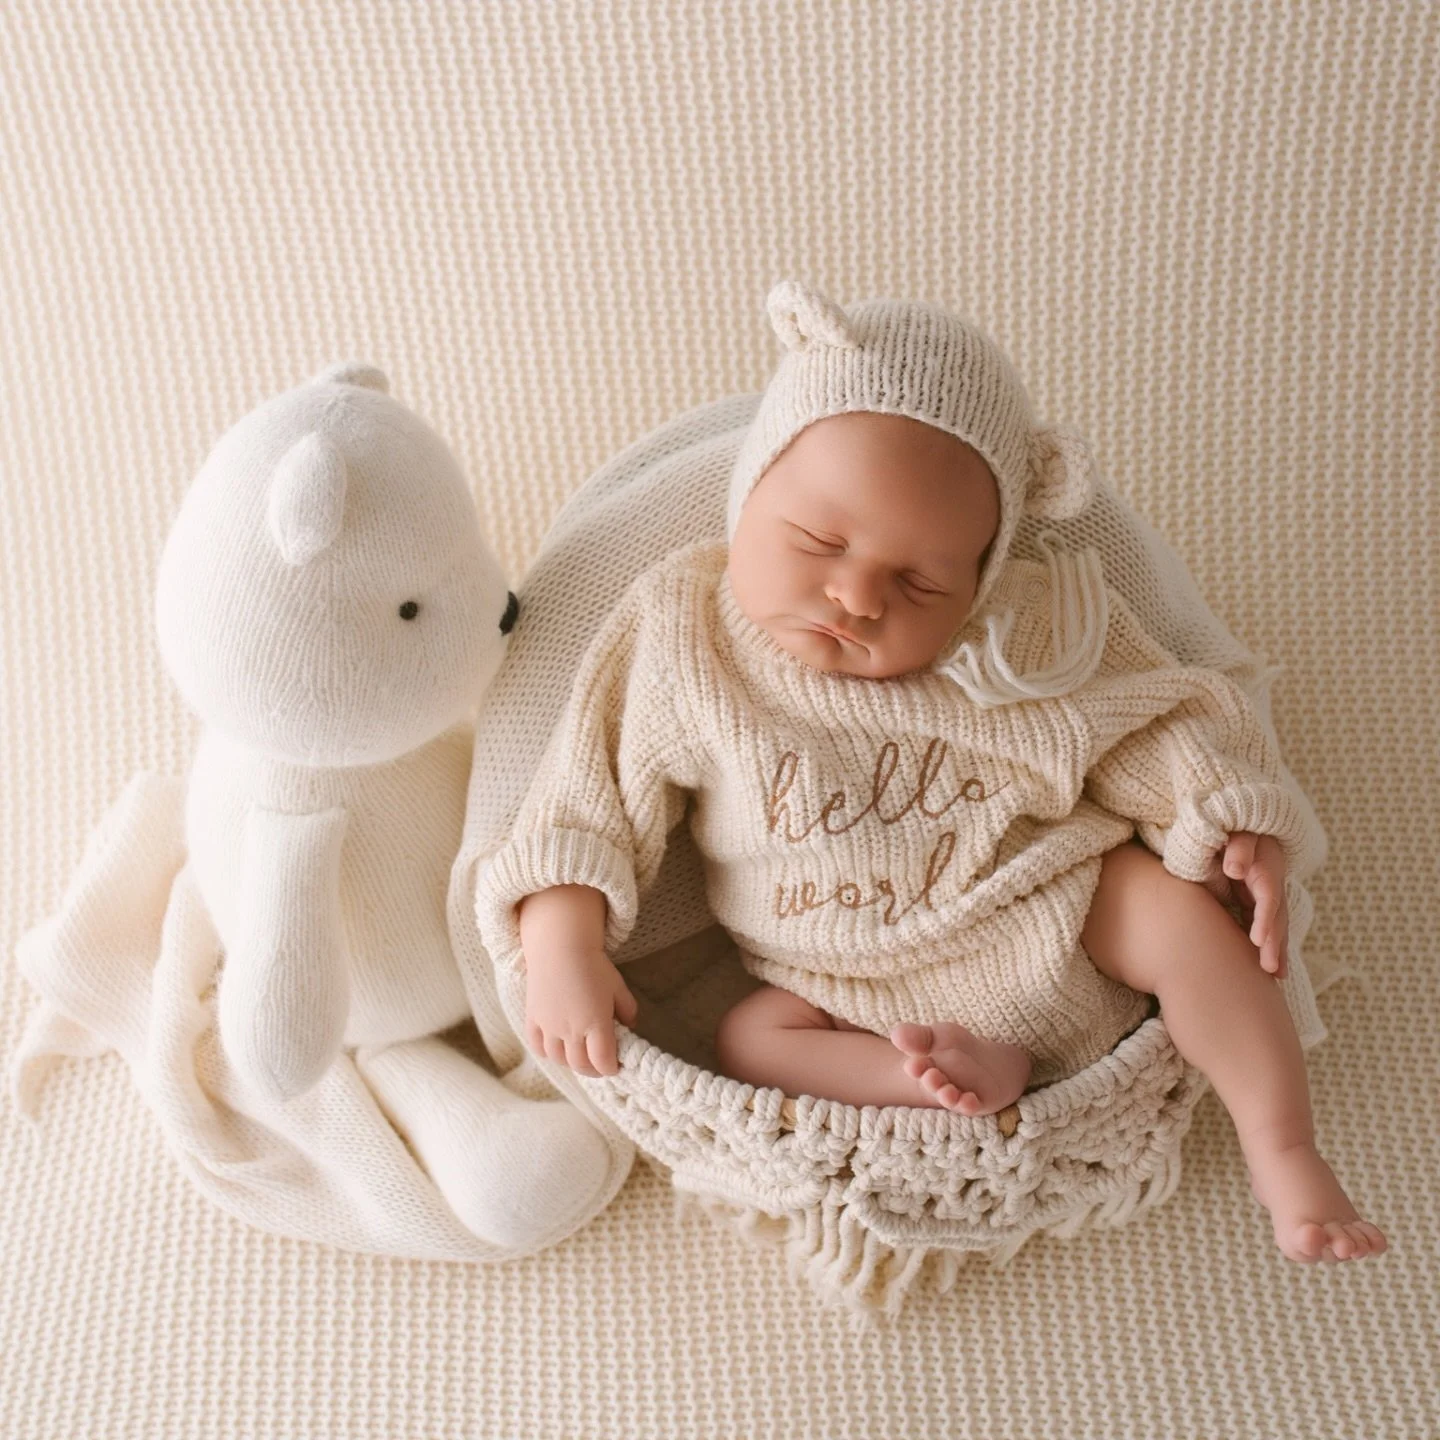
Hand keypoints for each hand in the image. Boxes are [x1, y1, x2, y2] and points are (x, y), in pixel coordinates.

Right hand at [522, 942, 638, 1077]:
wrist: (560, 946)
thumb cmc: (593, 965)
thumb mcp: (618, 987)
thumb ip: (628, 1010)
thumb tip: (630, 1027)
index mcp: (595, 1024)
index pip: (603, 1062)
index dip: (612, 1068)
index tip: (616, 1065)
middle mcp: (570, 1030)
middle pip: (581, 1066)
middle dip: (594, 1070)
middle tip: (601, 1064)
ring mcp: (549, 1027)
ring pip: (559, 1060)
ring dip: (572, 1063)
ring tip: (581, 1056)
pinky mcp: (533, 1020)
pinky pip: (538, 1047)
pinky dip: (549, 1053)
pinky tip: (558, 1047)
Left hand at [1204, 832, 1289, 977]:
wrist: (1233, 825)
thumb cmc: (1226, 828)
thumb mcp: (1232, 830)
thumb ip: (1238, 847)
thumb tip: (1234, 870)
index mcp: (1264, 860)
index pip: (1268, 889)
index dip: (1265, 914)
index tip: (1258, 938)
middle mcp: (1271, 879)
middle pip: (1276, 912)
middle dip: (1272, 939)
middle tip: (1267, 964)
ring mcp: (1268, 892)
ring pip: (1276, 923)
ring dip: (1276, 948)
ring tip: (1273, 973)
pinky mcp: (1260, 903)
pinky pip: (1269, 927)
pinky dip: (1272, 948)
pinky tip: (1275, 973)